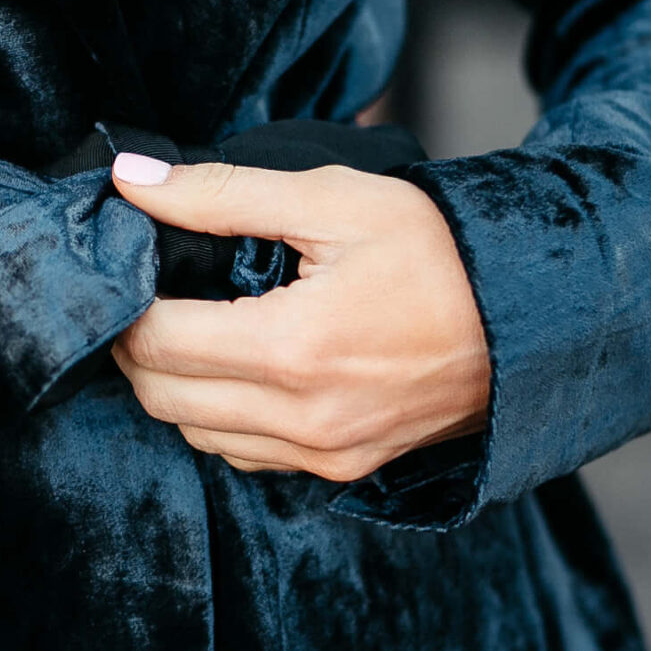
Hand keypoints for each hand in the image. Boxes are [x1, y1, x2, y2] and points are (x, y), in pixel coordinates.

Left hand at [110, 154, 490, 480]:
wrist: (526, 318)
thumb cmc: (437, 252)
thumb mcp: (331, 199)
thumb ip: (221, 193)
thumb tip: (134, 180)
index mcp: (294, 349)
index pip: (156, 343)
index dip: (125, 305)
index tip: (131, 269)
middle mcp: (303, 418)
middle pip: (161, 397)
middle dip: (137, 346)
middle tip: (147, 295)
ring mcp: (323, 454)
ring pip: (195, 435)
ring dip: (174, 385)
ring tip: (190, 325)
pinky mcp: (340, 470)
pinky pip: (244, 455)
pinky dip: (218, 417)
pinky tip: (235, 366)